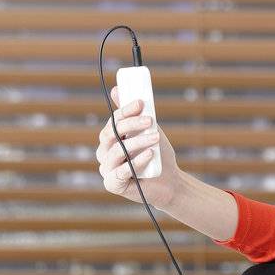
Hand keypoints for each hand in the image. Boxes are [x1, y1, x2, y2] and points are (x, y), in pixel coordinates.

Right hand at [96, 85, 181, 209]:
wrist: (169, 181)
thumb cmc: (157, 155)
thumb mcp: (148, 131)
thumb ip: (134, 114)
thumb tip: (116, 89)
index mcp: (110, 139)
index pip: (113, 122)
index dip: (125, 111)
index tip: (141, 103)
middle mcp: (105, 153)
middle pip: (111, 134)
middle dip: (131, 125)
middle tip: (151, 120)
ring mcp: (107, 169)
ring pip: (117, 151)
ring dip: (138, 142)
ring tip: (156, 138)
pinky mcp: (112, 185)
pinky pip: (121, 172)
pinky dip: (136, 162)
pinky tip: (149, 155)